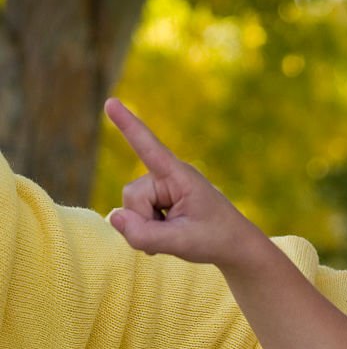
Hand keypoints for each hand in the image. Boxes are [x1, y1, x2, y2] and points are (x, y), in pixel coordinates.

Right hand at [106, 98, 260, 265]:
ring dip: (145, 227)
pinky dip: (145, 231)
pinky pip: (134, 216)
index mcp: (180, 176)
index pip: (149, 148)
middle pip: (132, 194)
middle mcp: (168, 176)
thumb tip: (114, 215)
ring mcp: (163, 188)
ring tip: (175, 235)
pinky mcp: (160, 199)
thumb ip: (145, 233)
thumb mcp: (182, 242)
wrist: (234, 246)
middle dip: (143, 220)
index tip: (111, 102)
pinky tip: (166, 237)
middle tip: (174, 234)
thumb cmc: (215, 238)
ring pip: (130, 207)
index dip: (128, 125)